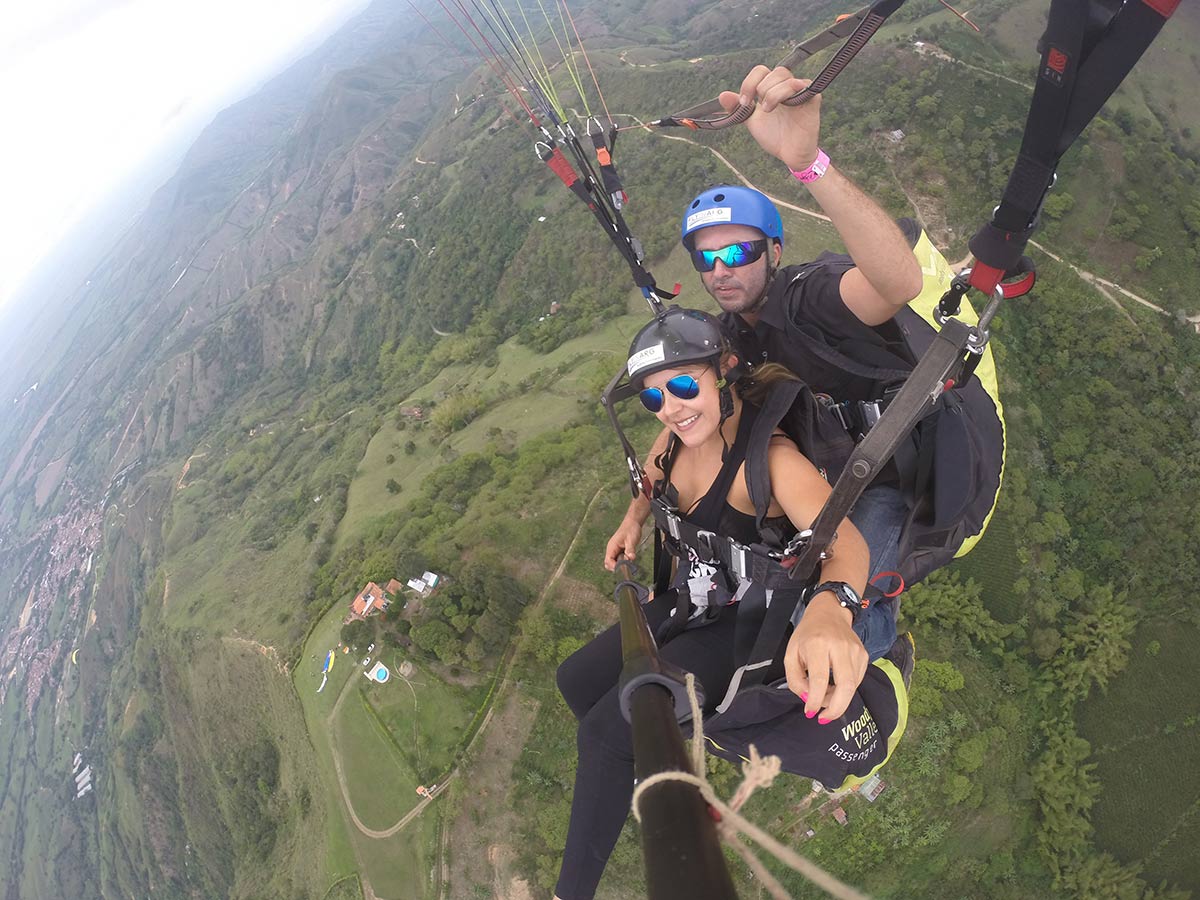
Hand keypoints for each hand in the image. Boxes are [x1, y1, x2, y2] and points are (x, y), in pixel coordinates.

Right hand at [604, 516, 643, 570]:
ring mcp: (615, 550)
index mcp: (612, 547)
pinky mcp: (619, 551)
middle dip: (616, 567)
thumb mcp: (631, 540)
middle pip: (608, 564)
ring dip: (621, 564)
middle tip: (626, 566)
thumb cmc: (630, 529)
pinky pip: (619, 559)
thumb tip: (631, 558)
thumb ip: (630, 550)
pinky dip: (624, 561)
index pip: (608, 561)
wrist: (632, 523)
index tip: (622, 568)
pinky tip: (629, 557)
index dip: (614, 566)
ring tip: (628, 560)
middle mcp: (611, 550)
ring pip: (614, 562)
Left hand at [717, 65, 820, 171]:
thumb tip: (722, 95)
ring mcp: (800, 91)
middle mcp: (787, 86)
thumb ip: (739, 108)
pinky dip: (787, 93)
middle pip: (775, 71)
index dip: (749, 83)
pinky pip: (801, 85)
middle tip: (759, 108)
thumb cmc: (774, 136)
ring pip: (785, 77)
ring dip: (772, 93)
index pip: (761, 71)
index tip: (743, 102)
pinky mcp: (812, 98)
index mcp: (772, 88)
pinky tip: (784, 107)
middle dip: (761, 88)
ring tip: (769, 110)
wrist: (789, 155)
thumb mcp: (752, 121)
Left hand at [783, 594, 867, 721]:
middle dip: (836, 708)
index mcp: (817, 644)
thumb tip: (808, 699)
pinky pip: (857, 681)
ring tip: (824, 695)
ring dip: (838, 699)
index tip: (810, 712)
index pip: (820, 679)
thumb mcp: (791, 654)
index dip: (815, 700)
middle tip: (824, 718)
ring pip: (852, 686)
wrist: (829, 613)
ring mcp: (855, 650)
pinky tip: (834, 685)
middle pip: (846, 686)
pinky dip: (845, 689)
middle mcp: (840, 646)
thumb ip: (795, 679)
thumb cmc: (807, 635)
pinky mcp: (864, 655)